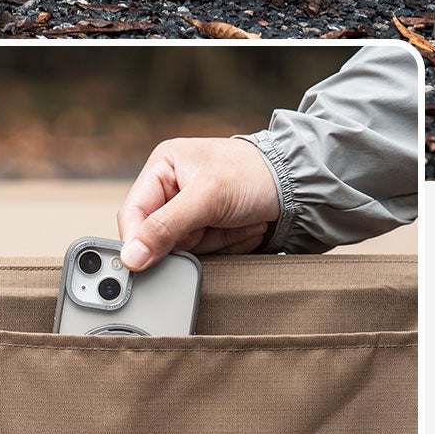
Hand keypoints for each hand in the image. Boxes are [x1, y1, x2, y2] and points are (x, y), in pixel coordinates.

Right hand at [116, 138, 280, 269]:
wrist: (304, 188)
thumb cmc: (254, 176)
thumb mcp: (207, 197)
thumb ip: (165, 226)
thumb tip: (131, 256)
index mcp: (162, 168)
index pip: (133, 213)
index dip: (136, 240)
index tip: (142, 265)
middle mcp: (172, 190)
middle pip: (158, 236)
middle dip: (191, 238)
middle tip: (215, 224)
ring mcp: (192, 212)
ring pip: (185, 249)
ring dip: (216, 242)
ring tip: (238, 221)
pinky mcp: (211, 229)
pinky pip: (207, 253)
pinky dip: (228, 245)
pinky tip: (244, 228)